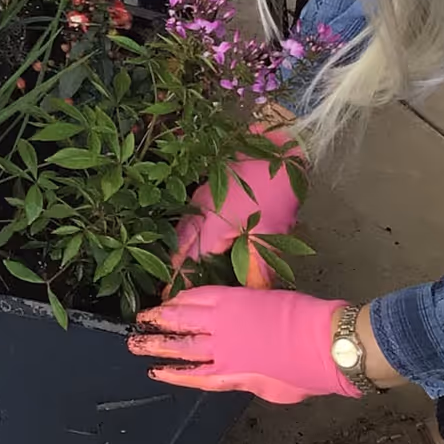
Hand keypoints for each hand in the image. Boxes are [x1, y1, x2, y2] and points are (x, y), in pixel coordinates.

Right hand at [129, 287, 357, 402]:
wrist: (326, 343)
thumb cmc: (306, 373)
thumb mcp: (272, 389)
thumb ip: (245, 379)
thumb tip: (233, 373)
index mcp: (230, 373)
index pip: (192, 374)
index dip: (171, 373)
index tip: (155, 372)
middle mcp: (221, 347)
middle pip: (179, 344)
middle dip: (153, 344)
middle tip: (133, 342)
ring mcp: (225, 320)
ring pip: (182, 318)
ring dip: (159, 319)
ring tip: (142, 318)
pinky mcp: (233, 298)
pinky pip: (198, 296)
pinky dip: (181, 298)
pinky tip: (171, 299)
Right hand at [174, 131, 302, 287]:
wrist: (273, 145)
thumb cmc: (272, 190)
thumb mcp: (269, 233)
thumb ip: (256, 266)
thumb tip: (251, 294)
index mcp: (211, 225)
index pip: (191, 261)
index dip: (181, 280)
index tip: (169, 297)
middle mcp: (199, 211)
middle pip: (181, 244)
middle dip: (174, 266)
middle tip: (170, 286)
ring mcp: (202, 197)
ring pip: (183, 227)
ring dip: (179, 247)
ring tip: (178, 266)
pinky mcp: (210, 187)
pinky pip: (191, 214)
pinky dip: (188, 230)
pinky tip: (196, 234)